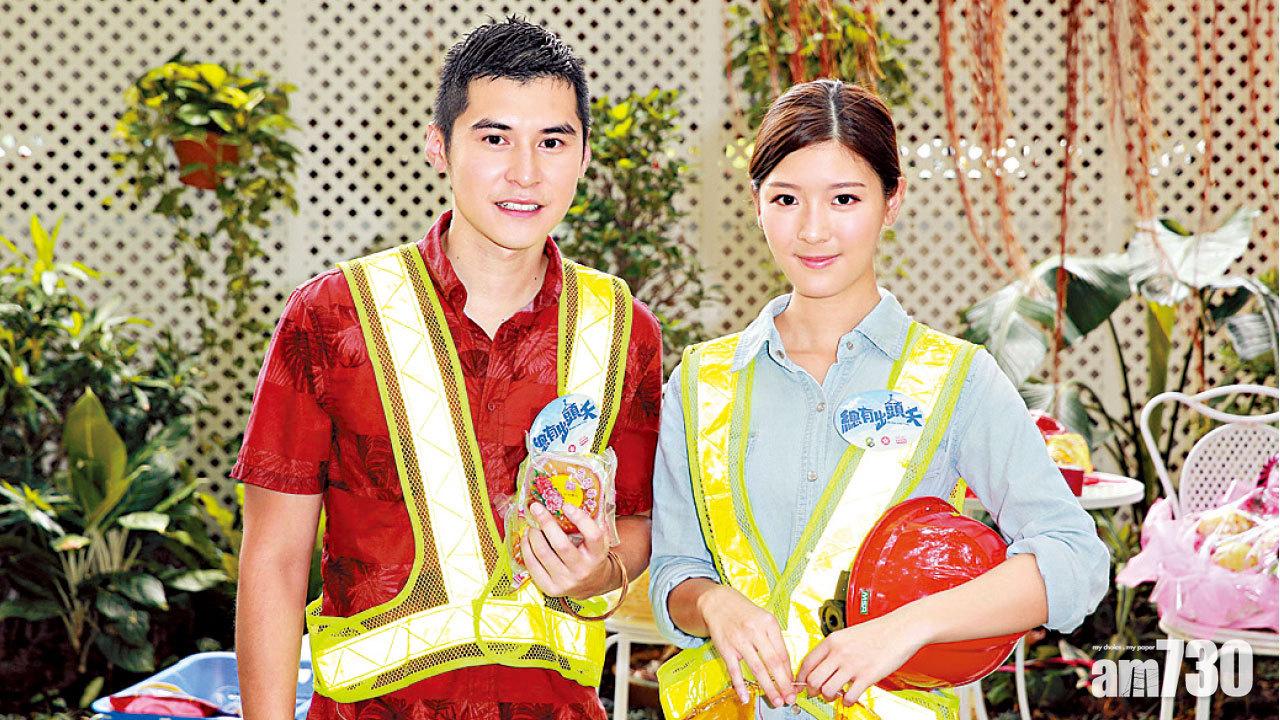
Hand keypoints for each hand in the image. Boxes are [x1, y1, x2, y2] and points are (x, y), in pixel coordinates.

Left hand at [521, 501, 613, 598]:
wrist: (592, 584)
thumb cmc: (592, 555)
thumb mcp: (599, 541)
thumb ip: (592, 523)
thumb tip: (574, 500)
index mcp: (598, 555)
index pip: (592, 535)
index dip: (580, 518)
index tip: (566, 505)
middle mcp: (583, 570)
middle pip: (561, 545)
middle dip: (546, 523)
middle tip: (536, 508)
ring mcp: (566, 581)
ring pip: (543, 554)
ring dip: (533, 535)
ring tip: (531, 523)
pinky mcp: (551, 589)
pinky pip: (533, 566)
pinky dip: (527, 549)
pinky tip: (526, 538)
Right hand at [697, 584, 794, 707]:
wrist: (718, 602)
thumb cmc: (745, 613)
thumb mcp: (764, 620)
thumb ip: (775, 641)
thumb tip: (785, 668)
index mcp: (769, 624)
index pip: (783, 653)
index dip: (789, 673)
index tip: (794, 686)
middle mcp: (755, 631)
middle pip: (773, 662)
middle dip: (783, 683)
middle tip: (790, 698)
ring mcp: (739, 640)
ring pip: (757, 668)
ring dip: (768, 687)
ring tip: (776, 700)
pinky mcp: (726, 648)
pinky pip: (734, 670)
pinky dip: (740, 685)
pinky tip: (745, 697)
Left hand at [796, 613, 929, 705]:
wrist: (901, 629)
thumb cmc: (878, 632)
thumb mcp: (848, 635)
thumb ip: (835, 649)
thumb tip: (822, 666)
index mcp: (832, 641)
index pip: (807, 663)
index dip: (801, 678)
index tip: (801, 685)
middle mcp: (839, 653)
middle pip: (813, 679)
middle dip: (812, 691)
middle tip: (817, 693)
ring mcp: (852, 665)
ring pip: (827, 690)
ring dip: (829, 697)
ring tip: (836, 694)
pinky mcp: (867, 676)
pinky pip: (848, 696)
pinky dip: (846, 701)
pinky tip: (850, 697)